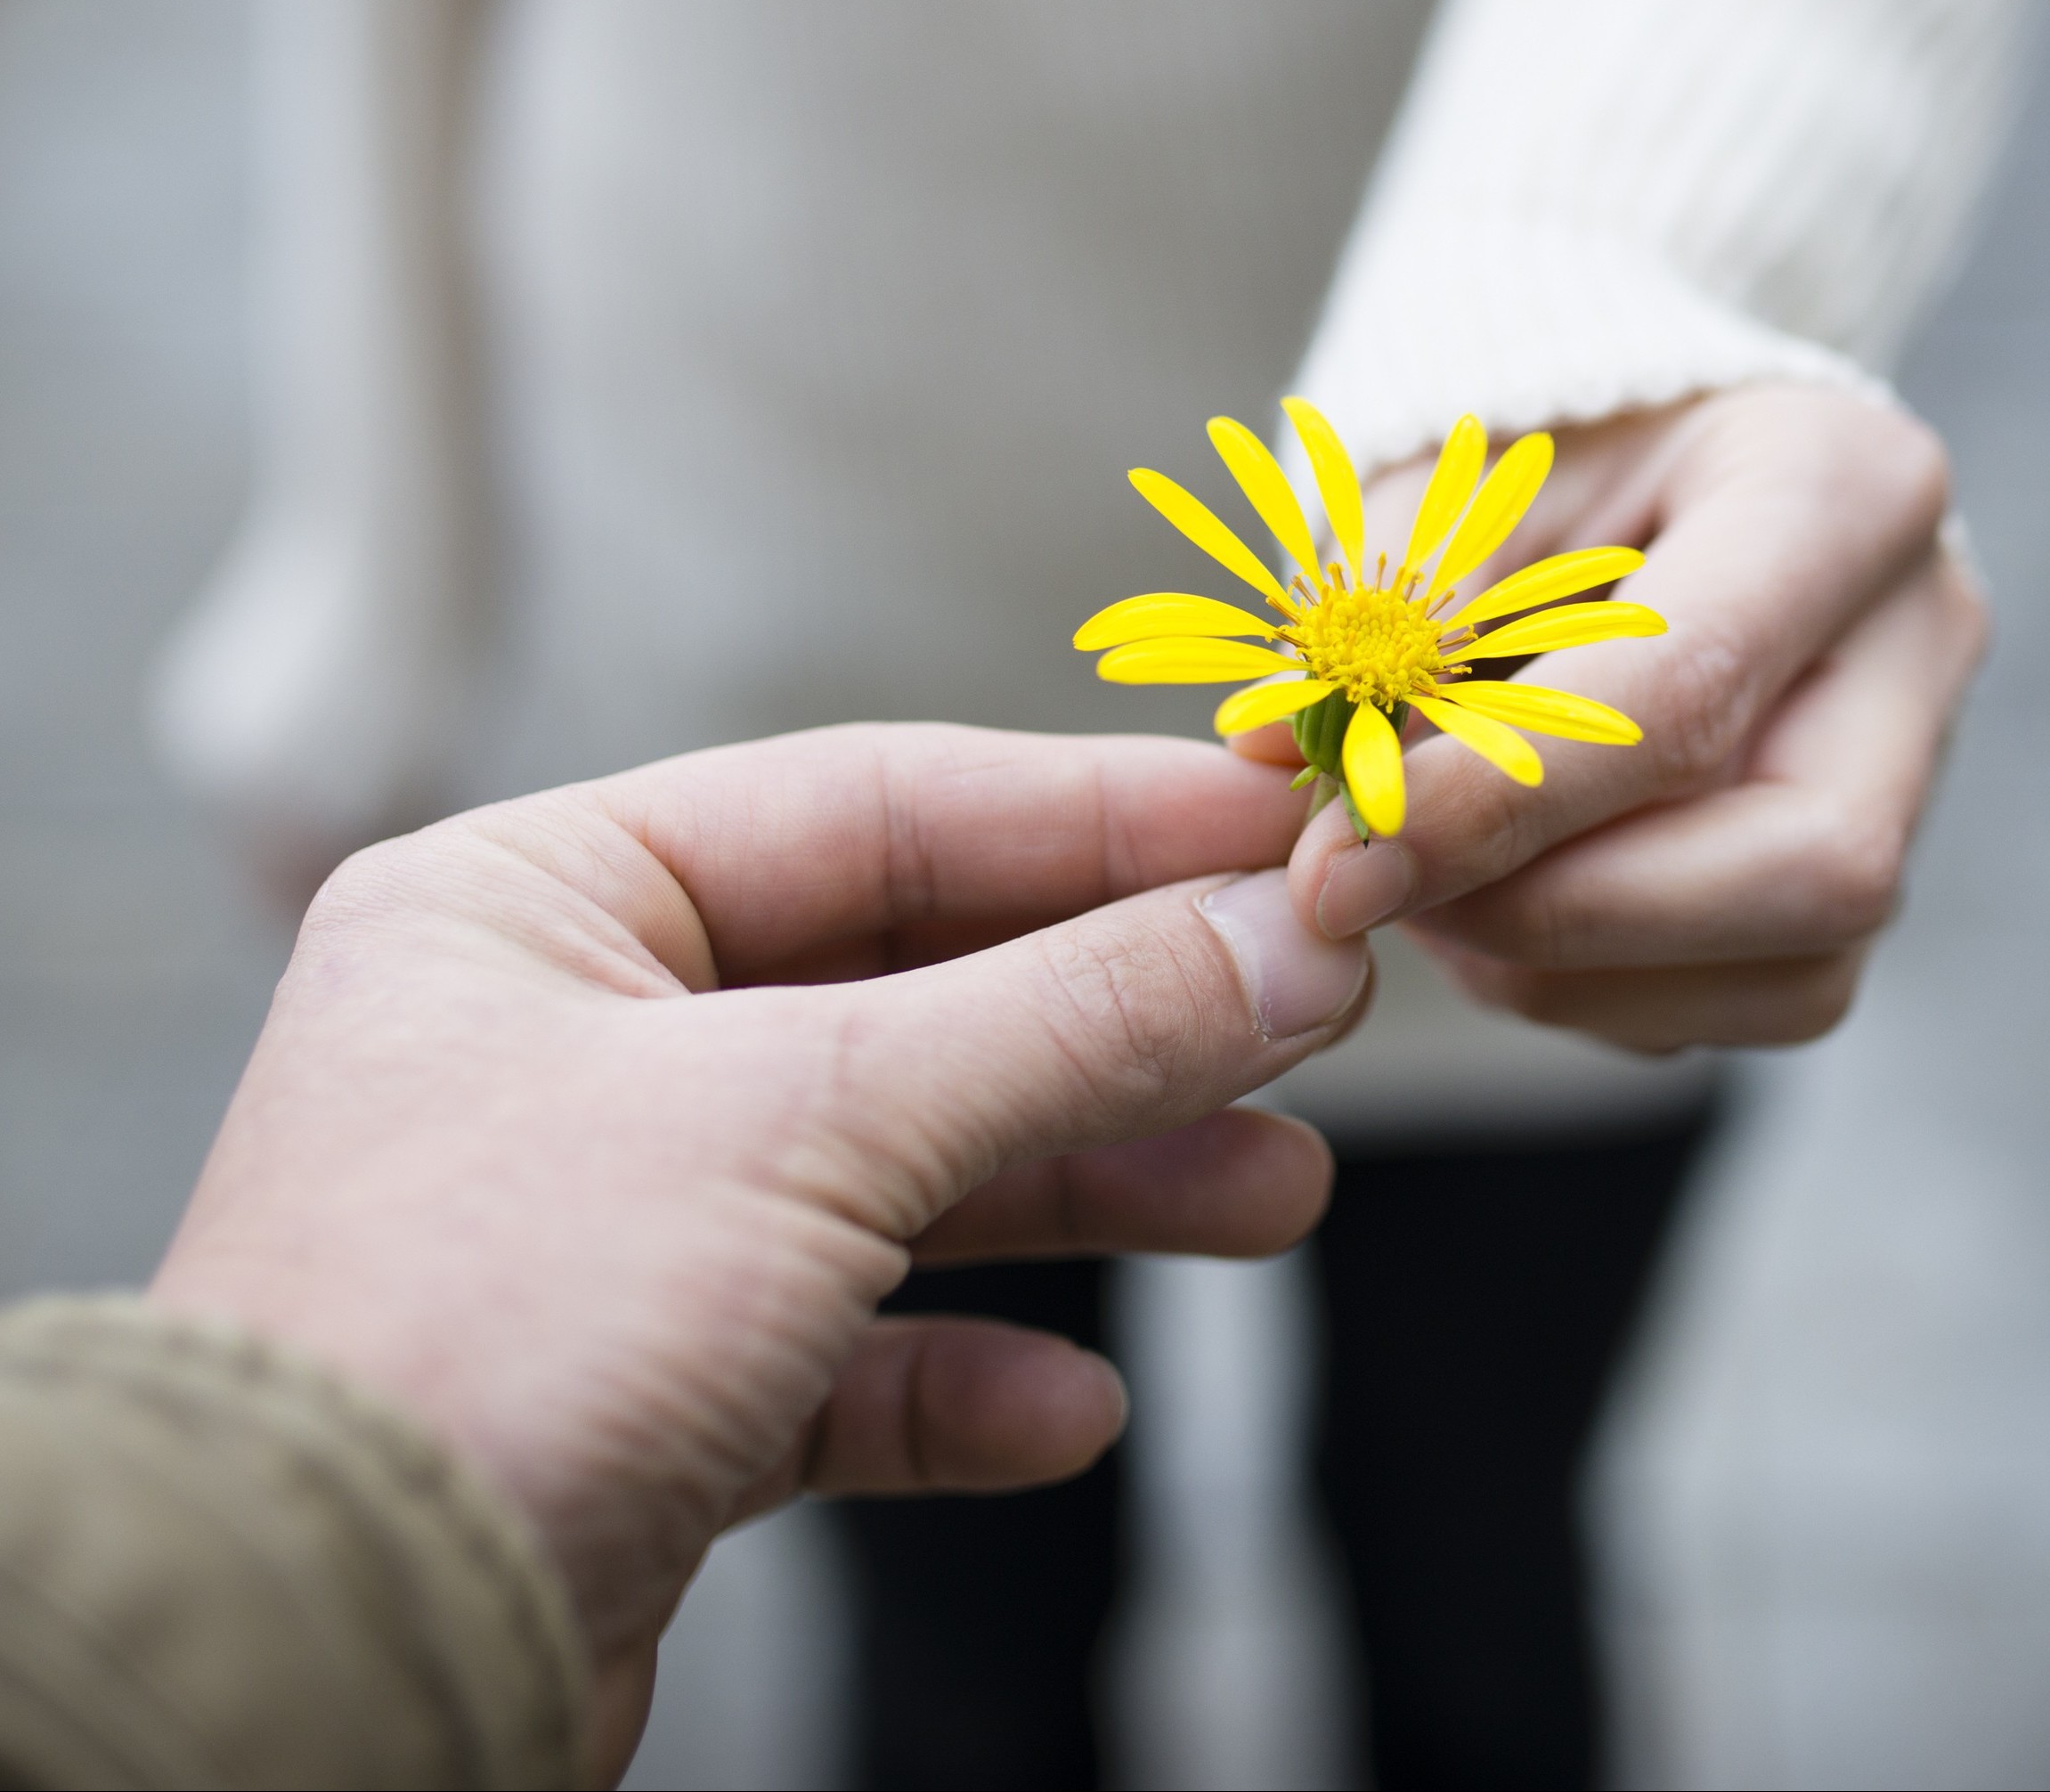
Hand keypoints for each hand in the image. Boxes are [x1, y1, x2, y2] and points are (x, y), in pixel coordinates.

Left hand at [148, 725, 1369, 1779]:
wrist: (304, 1680)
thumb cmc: (477, 1341)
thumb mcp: (812, 1124)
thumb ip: (1068, 1018)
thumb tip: (1290, 939)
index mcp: (542, 901)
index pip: (878, 806)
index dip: (1098, 817)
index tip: (1275, 826)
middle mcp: (566, 1043)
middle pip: (912, 990)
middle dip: (1120, 1020)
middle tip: (1309, 1016)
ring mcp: (605, 1223)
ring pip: (902, 1172)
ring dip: (1088, 1189)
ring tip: (1270, 1196)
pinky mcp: (639, 1397)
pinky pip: (842, 1354)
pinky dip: (961, 1376)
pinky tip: (1066, 1410)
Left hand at [1265, 378, 1985, 1051]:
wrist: (1643, 462)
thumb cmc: (1549, 450)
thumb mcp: (1458, 471)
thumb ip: (1388, 599)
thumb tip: (1282, 756)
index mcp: (1841, 487)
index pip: (1688, 690)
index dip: (1502, 800)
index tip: (1337, 857)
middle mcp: (1917, 642)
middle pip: (1809, 866)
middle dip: (1563, 912)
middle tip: (1373, 889)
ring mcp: (1916, 773)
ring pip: (1789, 972)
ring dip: (1564, 965)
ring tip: (1421, 880)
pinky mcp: (1856, 880)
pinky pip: (1742, 1003)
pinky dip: (1589, 982)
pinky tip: (1490, 899)